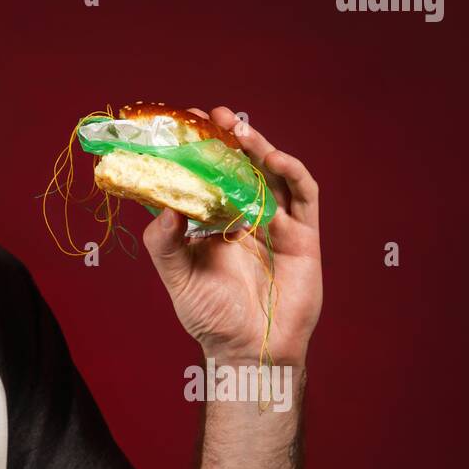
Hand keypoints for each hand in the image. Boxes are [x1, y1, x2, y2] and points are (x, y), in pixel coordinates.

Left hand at [142, 106, 321, 365]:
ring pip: (271, 175)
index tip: (182, 126)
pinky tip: (273, 158)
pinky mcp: (304, 237)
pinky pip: (303, 196)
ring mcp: (277, 225)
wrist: (249, 352)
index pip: (207, 178)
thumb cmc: (212, 319)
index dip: (198, 151)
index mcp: (215, 225)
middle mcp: (247, 219)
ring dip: (257, 148)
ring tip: (238, 130)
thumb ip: (166, 243)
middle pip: (240, 168)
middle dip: (228, 140)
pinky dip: (291, 172)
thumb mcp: (178, 277)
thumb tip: (164, 205)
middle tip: (212, 116)